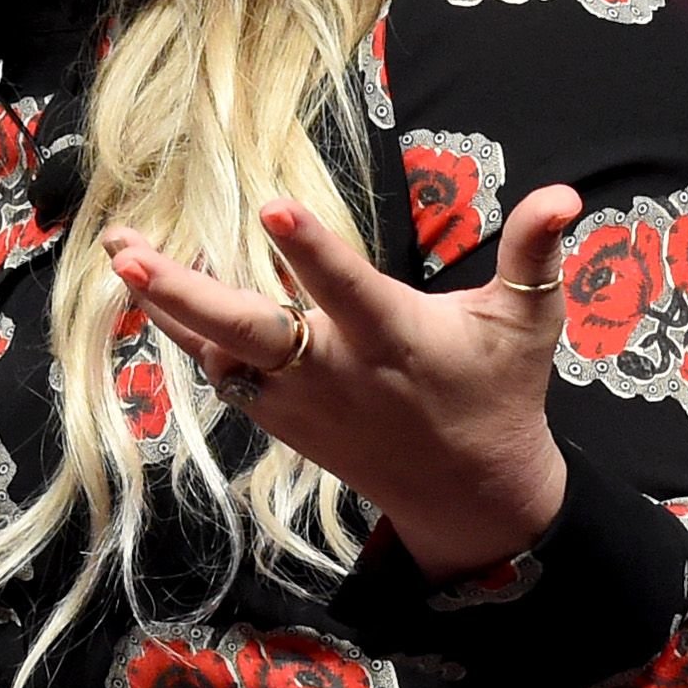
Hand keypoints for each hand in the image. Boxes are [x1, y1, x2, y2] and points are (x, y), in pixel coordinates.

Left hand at [104, 186, 583, 579]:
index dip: (312, 251)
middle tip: (128, 250)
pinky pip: (221, 371)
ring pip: (219, 348)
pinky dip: (183, 333)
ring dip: (164, 303)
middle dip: (184, 290)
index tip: (274, 209)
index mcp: (394, 338)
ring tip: (119, 248)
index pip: (347, 289)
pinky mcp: (280, 416)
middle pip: (248, 329)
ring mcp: (299, 399)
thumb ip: (535, 252)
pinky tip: (144, 291)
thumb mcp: (528, 321)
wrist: (468, 494)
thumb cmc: (498, 390)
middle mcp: (336, 369)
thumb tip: (567, 193)